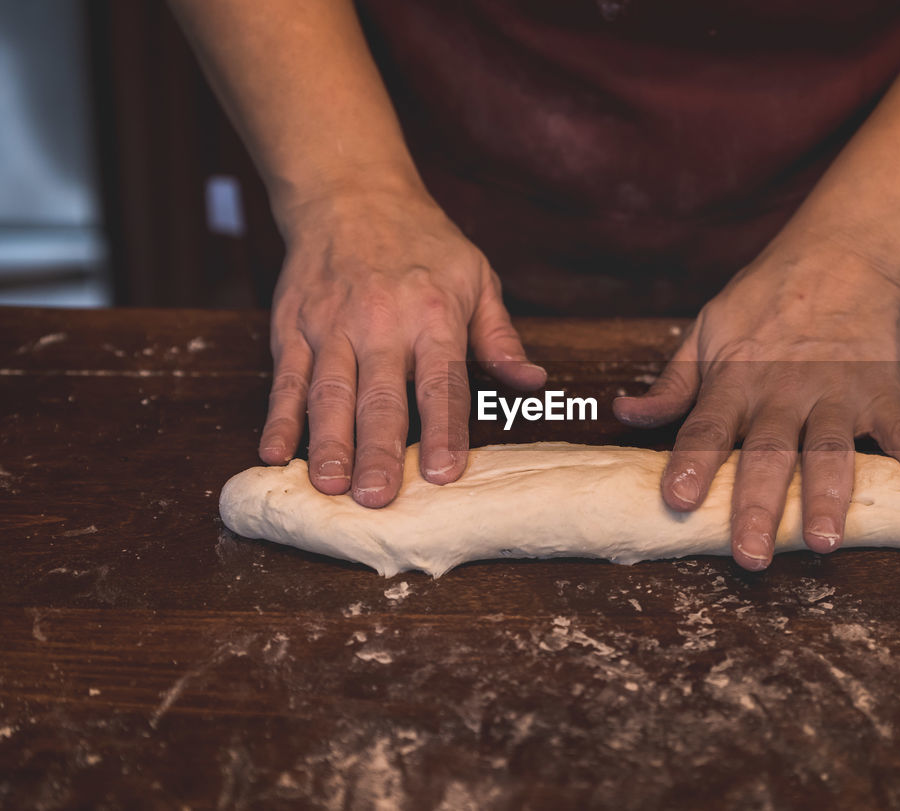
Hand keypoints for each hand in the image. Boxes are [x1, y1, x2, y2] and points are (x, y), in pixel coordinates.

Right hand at [259, 184, 545, 505]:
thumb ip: (500, 338)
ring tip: (328, 487)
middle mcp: (380, 324)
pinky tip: (273, 452)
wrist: (351, 193)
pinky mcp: (293, 327)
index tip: (444, 475)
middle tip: (376, 499)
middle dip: (378, 450)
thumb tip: (533, 382)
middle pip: (380, 396)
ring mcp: (331, 326)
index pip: (442, 383)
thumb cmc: (424, 244)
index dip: (444, 431)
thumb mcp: (477, 279)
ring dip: (327, 442)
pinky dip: (278, 416)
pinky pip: (286, 378)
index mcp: (434, 316)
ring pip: (328, 393)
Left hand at [614, 238, 899, 570]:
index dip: (692, 464)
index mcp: (736, 381)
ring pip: (830, 451)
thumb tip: (625, 414)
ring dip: (830, 496)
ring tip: (826, 541)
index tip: (678, 500)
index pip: (708, 428)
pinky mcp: (881, 392)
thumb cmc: (765, 300)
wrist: (839, 255)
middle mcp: (783, 393)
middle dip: (759, 507)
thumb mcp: (706, 331)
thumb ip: (672, 383)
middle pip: (768, 455)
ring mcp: (836, 395)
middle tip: (752, 556)